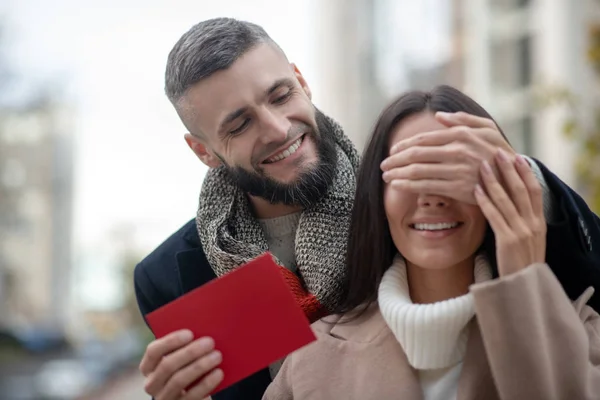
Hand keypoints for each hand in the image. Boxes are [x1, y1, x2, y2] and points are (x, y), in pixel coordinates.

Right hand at [139, 330, 223, 399]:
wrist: (192, 393)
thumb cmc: (187, 366)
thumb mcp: (181, 357)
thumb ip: (184, 345)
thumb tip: (201, 329)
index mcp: (149, 367)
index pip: (153, 351)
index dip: (170, 341)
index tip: (190, 333)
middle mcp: (152, 384)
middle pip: (167, 366)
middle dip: (190, 352)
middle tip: (210, 342)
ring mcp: (164, 398)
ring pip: (179, 380)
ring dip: (200, 366)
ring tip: (217, 356)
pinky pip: (192, 396)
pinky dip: (206, 383)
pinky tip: (218, 373)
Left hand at [381, 111, 514, 203]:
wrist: (515, 179)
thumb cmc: (498, 151)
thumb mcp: (487, 128)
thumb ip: (463, 120)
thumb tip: (439, 115)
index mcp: (461, 135)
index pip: (424, 139)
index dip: (404, 145)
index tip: (392, 150)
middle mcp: (457, 151)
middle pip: (416, 154)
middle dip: (395, 160)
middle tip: (383, 164)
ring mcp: (457, 170)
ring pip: (418, 170)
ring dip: (397, 173)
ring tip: (386, 176)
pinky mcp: (457, 188)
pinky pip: (426, 186)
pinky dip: (408, 185)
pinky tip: (397, 185)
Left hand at [474, 149, 545, 275]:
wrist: (525, 288)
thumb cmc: (521, 265)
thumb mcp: (528, 240)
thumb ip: (522, 222)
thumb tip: (510, 204)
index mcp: (539, 222)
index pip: (534, 191)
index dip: (525, 173)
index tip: (517, 157)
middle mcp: (532, 224)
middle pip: (521, 190)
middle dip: (509, 169)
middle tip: (499, 152)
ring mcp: (521, 231)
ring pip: (507, 199)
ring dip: (493, 180)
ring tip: (482, 165)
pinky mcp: (508, 241)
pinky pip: (495, 216)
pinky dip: (485, 200)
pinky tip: (475, 189)